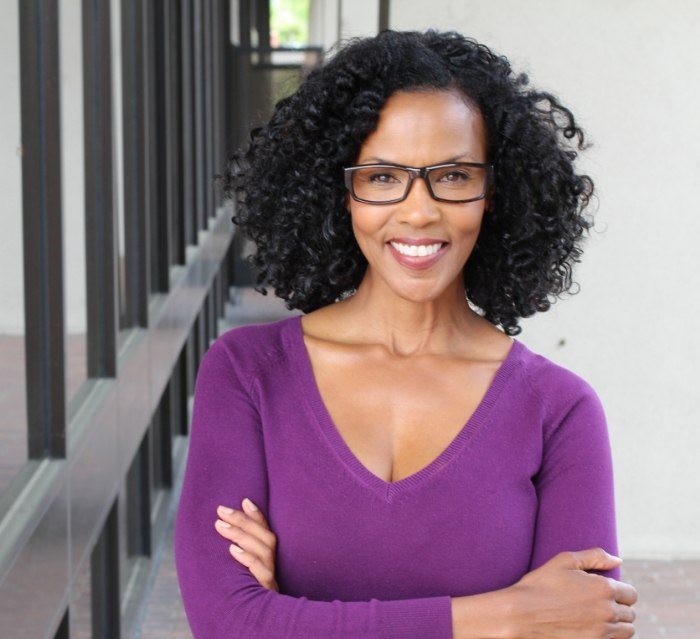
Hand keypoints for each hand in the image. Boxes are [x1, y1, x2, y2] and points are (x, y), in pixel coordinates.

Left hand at [215, 498, 278, 591]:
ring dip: (242, 535)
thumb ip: (234, 550)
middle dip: (243, 521)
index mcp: (267, 558)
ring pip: (265, 551)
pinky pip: (262, 572)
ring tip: (221, 526)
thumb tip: (219, 526)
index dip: (257, 515)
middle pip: (266, 537)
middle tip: (221, 511)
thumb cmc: (238, 592)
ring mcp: (271, 578)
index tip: (244, 500)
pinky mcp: (267, 591)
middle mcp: (273, 565)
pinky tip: (232, 549)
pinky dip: (248, 558)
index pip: (265, 531)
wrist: (248, 629)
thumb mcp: (235, 570)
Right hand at [504, 547, 637, 638]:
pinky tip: (593, 629)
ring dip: (617, 625)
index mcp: (604, 588)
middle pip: (630, 614)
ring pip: (627, 631)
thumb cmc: (541, 585)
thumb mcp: (565, 561)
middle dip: (619, 608)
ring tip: (598, 619)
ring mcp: (602, 633)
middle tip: (598, 605)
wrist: (521, 614)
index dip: (620, 592)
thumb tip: (618, 561)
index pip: (631, 594)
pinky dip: (608, 636)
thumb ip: (595, 557)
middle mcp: (608, 612)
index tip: (606, 593)